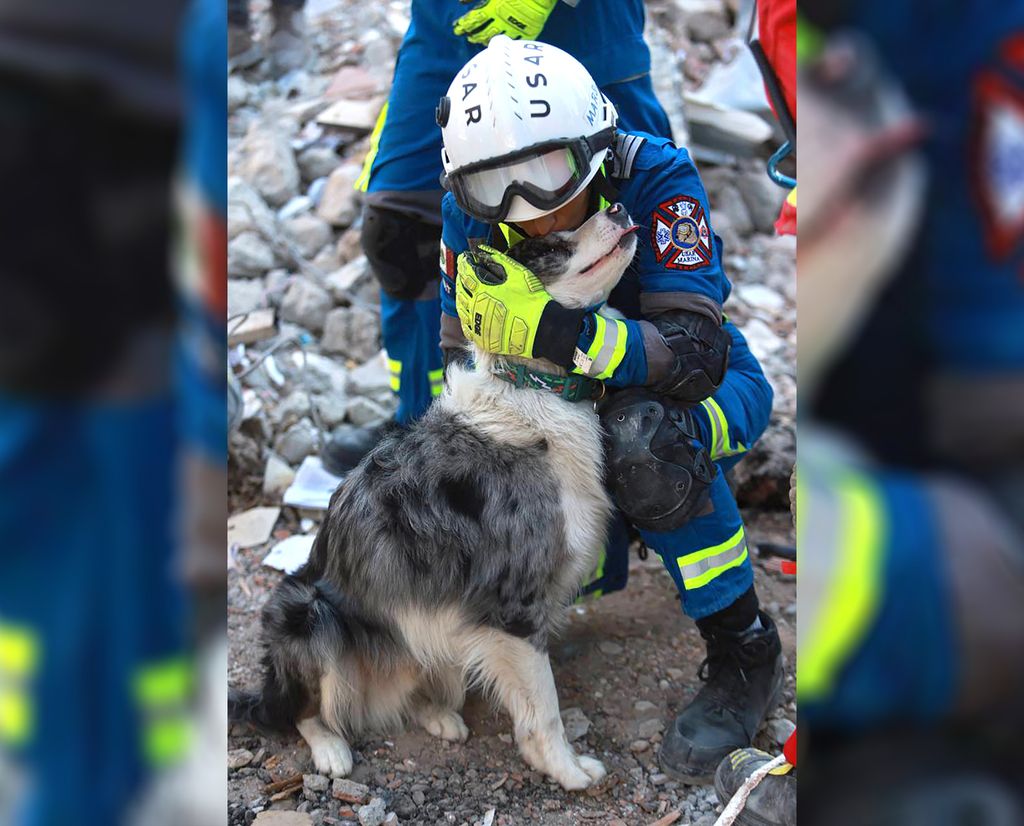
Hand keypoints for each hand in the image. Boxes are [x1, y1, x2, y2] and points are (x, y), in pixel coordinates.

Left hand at [453, 0, 558, 43]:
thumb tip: (461, 2)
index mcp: (492, 8)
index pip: (474, 20)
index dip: (464, 25)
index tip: (458, 29)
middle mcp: (501, 21)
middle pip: (483, 32)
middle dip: (474, 35)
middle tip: (468, 38)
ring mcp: (514, 28)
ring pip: (497, 39)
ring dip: (486, 41)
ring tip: (481, 43)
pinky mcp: (527, 32)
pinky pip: (515, 42)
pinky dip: (506, 44)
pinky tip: (501, 45)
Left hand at [455, 245, 582, 362]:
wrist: (540, 328)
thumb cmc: (531, 299)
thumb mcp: (518, 274)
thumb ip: (500, 261)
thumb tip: (485, 251)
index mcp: (483, 290)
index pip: (466, 273)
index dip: (463, 264)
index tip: (464, 259)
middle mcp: (475, 307)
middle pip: (461, 291)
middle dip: (461, 280)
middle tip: (464, 275)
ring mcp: (477, 324)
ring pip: (461, 309)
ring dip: (462, 299)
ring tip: (465, 293)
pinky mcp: (481, 338)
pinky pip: (467, 327)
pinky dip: (466, 318)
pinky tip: (470, 314)